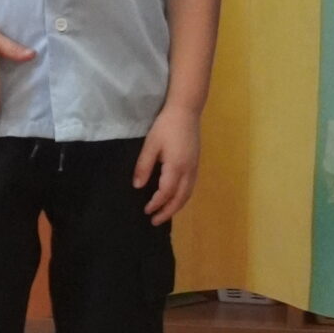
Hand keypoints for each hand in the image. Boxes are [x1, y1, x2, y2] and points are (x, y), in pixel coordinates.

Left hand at [135, 104, 199, 220]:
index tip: (146, 211)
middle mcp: (188, 170)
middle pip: (180, 198)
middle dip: (168, 211)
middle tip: (155, 221)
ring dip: (176, 206)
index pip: (166, 192)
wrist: (186, 111)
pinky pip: (191, 187)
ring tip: (164, 213)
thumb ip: (144, 166)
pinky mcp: (196, 163)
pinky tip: (175, 198)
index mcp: (176, 167)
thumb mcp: (151, 144)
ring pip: (188, 194)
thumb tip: (138, 187)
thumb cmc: (166, 126)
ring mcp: (194, 167)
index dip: (156, 204)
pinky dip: (182, 197)